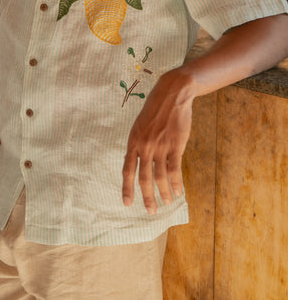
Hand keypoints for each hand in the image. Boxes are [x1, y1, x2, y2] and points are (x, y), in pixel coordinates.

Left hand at [122, 68, 193, 214]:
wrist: (171, 94)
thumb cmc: (155, 109)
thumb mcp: (140, 125)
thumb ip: (139, 144)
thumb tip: (138, 162)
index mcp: (133, 141)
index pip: (127, 169)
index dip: (126, 188)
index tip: (127, 203)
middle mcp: (144, 146)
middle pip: (144, 178)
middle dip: (147, 197)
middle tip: (151, 211)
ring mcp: (159, 146)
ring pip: (160, 176)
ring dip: (164, 192)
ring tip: (167, 202)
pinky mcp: (175, 145)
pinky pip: (174, 169)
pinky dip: (176, 182)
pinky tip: (179, 191)